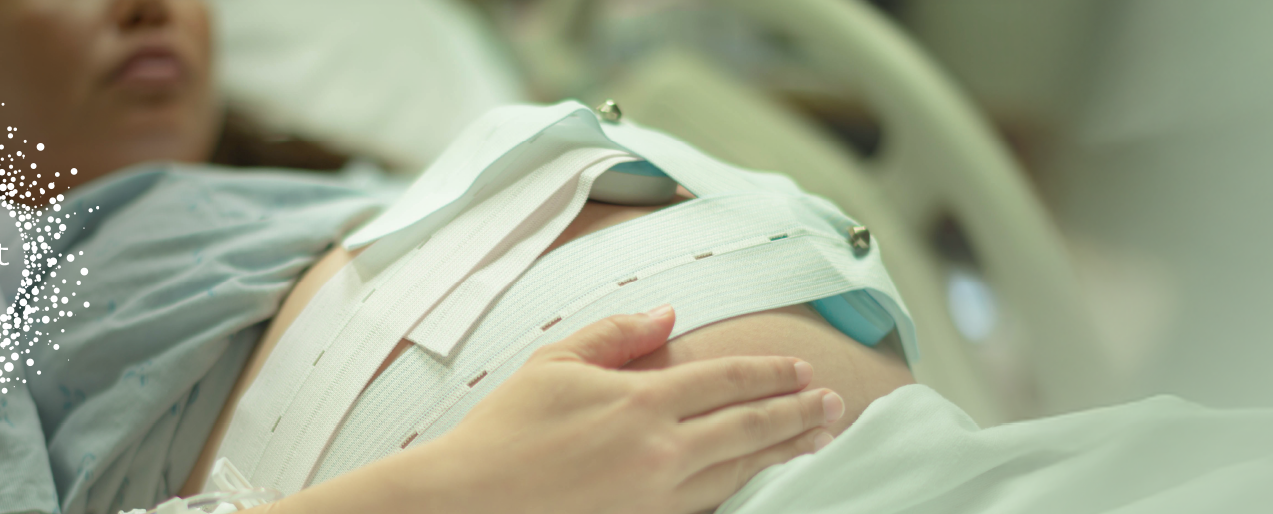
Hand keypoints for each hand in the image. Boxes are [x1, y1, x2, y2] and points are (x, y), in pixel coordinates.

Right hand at [434, 305, 843, 513]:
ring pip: (738, 469)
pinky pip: (710, 501)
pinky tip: (761, 477)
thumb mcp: (556, 363)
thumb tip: (669, 316)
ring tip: (816, 439)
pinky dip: (744, 485)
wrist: (470, 499)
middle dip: (797, 412)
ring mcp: (656, 493)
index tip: (802, 369)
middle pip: (748, 425)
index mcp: (639, 400)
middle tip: (834, 405)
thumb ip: (618, 335)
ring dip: (784, 451)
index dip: (771, 373)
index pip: (726, 379)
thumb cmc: (505, 429)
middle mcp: (659, 448)